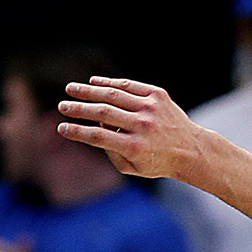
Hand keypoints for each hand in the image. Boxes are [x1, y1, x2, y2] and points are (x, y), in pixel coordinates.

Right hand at [58, 76, 204, 182]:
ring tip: (71, 89)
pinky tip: (94, 82)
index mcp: (135, 147)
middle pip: (103, 113)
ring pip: (114, 95)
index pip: (99, 137)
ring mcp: (150, 108)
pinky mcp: (157, 95)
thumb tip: (97, 127)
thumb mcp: (132, 168)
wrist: (189, 149)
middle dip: (79, 109)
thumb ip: (112, 151)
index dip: (78, 131)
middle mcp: (142, 126)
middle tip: (62, 106)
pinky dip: (109, 82)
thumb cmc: (156, 161)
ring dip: (89, 91)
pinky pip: (129, 85)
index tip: (61, 128)